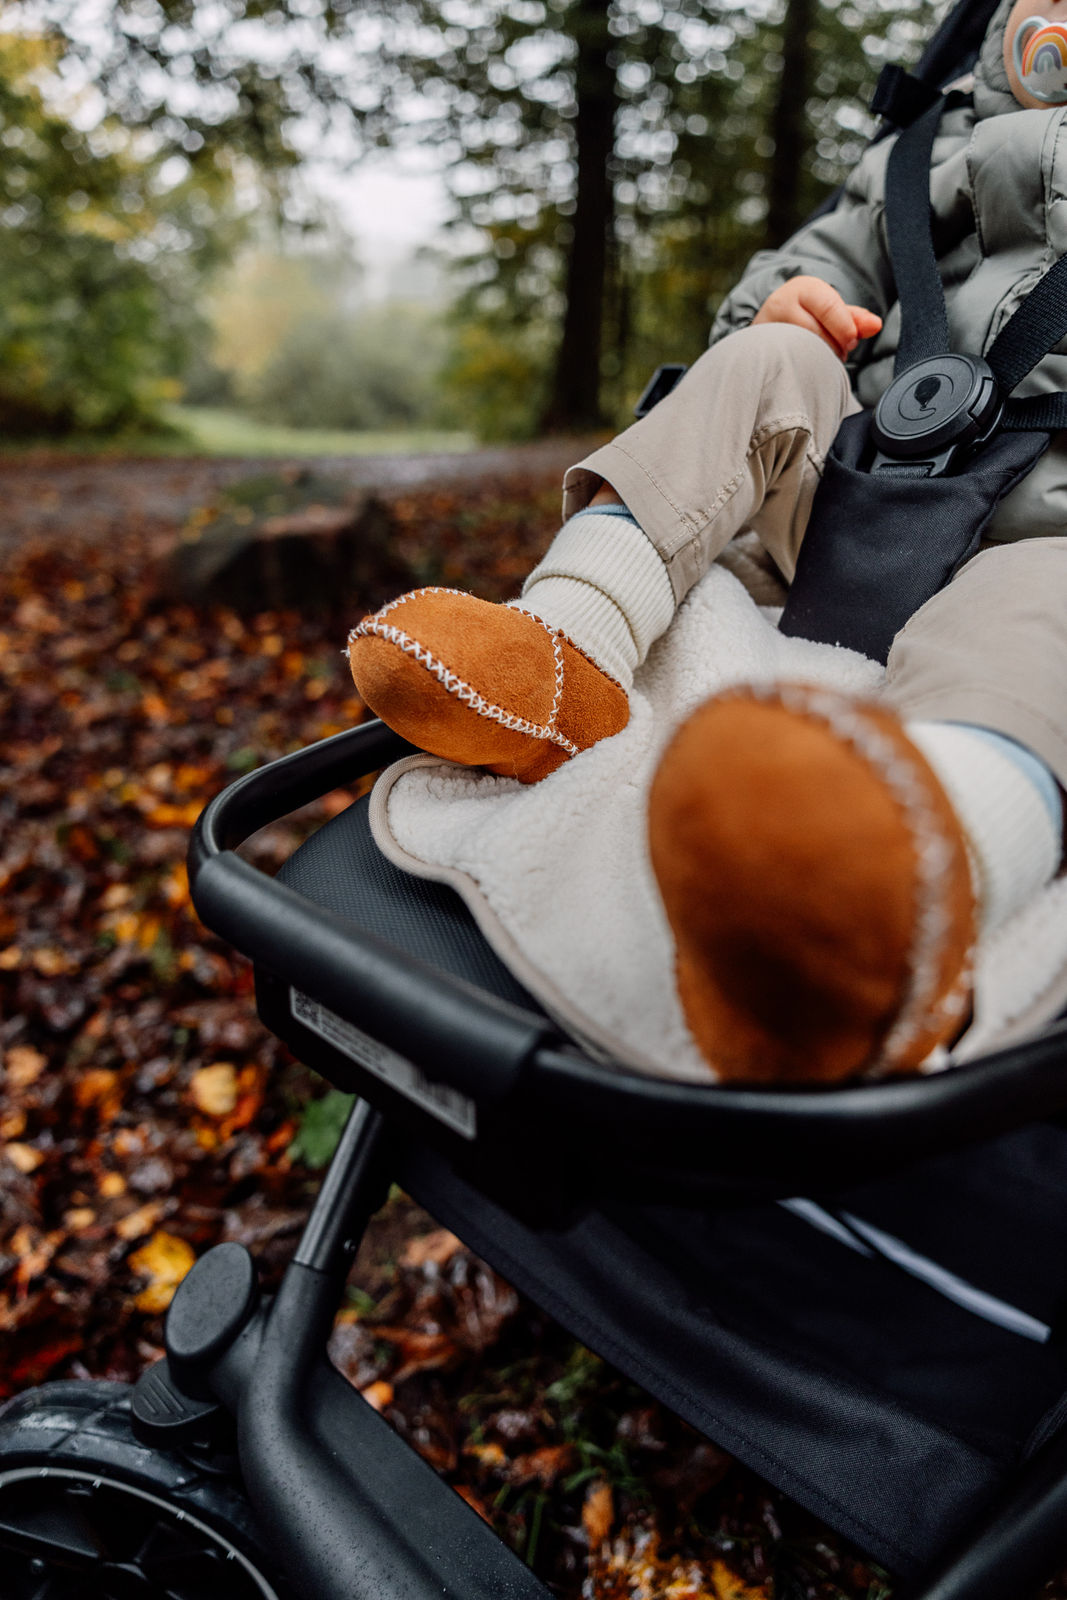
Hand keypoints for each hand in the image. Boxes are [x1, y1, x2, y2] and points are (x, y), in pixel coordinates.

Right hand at [752, 275, 882, 359]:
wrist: (769, 323)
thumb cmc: (808, 315)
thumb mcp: (832, 311)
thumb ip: (855, 319)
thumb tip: (876, 325)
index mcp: (804, 288)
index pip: (829, 308)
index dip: (845, 329)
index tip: (851, 342)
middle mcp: (780, 303)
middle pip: (816, 331)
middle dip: (834, 347)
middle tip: (840, 353)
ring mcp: (766, 327)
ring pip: (801, 349)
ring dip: (820, 359)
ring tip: (824, 358)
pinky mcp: (759, 347)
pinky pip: (786, 361)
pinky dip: (803, 367)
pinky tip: (808, 366)